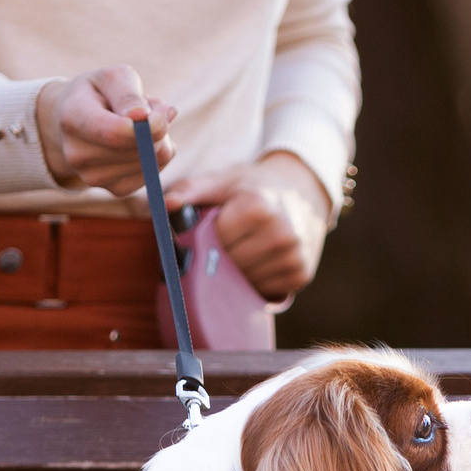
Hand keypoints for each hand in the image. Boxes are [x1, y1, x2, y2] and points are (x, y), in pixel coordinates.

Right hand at [35, 65, 175, 194]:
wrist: (76, 120)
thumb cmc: (99, 93)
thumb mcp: (112, 78)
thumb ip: (128, 93)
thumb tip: (144, 117)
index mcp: (73, 119)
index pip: (117, 133)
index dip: (150, 124)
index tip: (162, 110)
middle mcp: (77, 154)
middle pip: (140, 149)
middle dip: (158, 127)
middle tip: (149, 110)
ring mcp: (93, 177)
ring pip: (152, 162)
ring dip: (159, 140)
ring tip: (139, 125)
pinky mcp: (113, 189)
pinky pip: (154, 174)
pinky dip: (157, 156)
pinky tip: (141, 143)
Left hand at [164, 152, 330, 300]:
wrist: (304, 192)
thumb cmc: (256, 186)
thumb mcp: (224, 181)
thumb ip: (191, 189)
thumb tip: (166, 204)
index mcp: (258, 208)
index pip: (214, 241)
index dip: (203, 239)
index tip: (204, 232)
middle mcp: (281, 234)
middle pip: (227, 264)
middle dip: (216, 258)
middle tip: (219, 244)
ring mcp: (294, 257)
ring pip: (242, 282)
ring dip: (233, 273)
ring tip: (240, 250)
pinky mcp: (301, 275)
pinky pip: (262, 289)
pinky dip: (252, 281)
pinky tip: (256, 260)